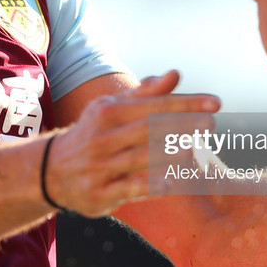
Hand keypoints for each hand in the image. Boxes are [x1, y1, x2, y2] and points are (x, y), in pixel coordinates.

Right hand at [44, 71, 219, 216]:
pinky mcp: (100, 193)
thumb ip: (147, 94)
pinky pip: (129, 189)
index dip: (185, 104)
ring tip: (193, 149)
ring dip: (167, 154)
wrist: (51, 170)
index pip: (154, 105)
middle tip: (211, 124)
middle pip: (147, 129)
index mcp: (109, 111)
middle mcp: (103, 137)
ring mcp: (100, 166)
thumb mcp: (113, 109)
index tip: (215, 104)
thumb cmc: (95, 133)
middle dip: (179, 126)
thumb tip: (176, 74)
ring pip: (138, 159)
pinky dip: (150, 186)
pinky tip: (172, 183)